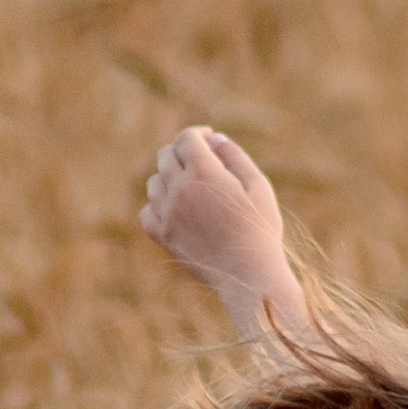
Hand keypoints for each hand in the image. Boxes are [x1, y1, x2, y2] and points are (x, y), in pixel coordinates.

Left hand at [140, 126, 306, 342]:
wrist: (250, 275)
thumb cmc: (260, 229)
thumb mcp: (259, 186)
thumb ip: (235, 157)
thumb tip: (214, 139)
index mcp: (204, 172)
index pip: (187, 138)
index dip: (197, 133)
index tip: (207, 138)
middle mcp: (179, 189)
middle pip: (166, 156)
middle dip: (182, 152)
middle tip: (198, 160)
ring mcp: (167, 213)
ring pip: (154, 182)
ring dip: (169, 178)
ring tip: (190, 187)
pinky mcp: (163, 236)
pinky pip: (147, 212)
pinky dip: (156, 206)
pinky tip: (174, 209)